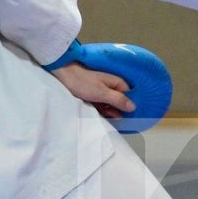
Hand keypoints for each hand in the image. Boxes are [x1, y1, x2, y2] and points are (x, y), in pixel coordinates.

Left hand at [47, 41, 171, 132]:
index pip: (129, 96)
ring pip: (110, 105)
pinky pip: (101, 105)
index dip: (130, 107)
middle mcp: (111, 86)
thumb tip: (133, 107)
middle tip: (119, 123)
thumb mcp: (102, 93)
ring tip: (109, 122)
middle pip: (120, 102)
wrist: (64, 74)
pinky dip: (102, 111)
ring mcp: (102, 91)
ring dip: (110, 113)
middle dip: (119, 112)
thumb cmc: (83, 82)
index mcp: (117, 82)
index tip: (132, 119)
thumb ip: (118, 100)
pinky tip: (102, 118)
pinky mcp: (93, 95)